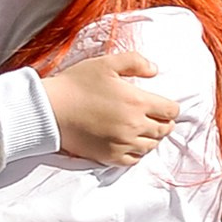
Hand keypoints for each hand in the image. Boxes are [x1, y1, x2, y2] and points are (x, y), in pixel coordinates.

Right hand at [43, 47, 179, 168]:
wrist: (50, 109)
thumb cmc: (76, 84)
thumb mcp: (107, 63)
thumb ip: (135, 62)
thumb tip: (155, 70)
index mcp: (138, 102)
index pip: (171, 111)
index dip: (171, 107)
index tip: (164, 105)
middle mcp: (134, 126)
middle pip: (164, 130)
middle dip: (164, 122)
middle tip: (156, 117)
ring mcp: (122, 143)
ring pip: (151, 146)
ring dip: (151, 138)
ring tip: (143, 130)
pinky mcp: (109, 156)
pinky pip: (134, 160)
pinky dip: (137, 152)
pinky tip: (130, 143)